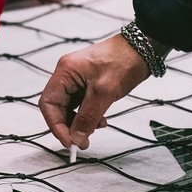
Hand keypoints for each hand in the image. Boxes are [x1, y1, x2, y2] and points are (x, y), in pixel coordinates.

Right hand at [38, 34, 152, 150]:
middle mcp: (67, 75)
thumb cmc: (123, 61)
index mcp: (65, 72)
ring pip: (70, 108)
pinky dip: (89, 116)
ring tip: (98, 127)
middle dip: (69, 126)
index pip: (48, 104)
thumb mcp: (104, 92)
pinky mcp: (88, 84)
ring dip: (81, 122)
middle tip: (82, 142)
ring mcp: (78, 80)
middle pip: (58, 107)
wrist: (143, 49)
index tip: (68, 142)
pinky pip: (81, 105)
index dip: (55, 126)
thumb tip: (76, 139)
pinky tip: (101, 120)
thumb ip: (88, 117)